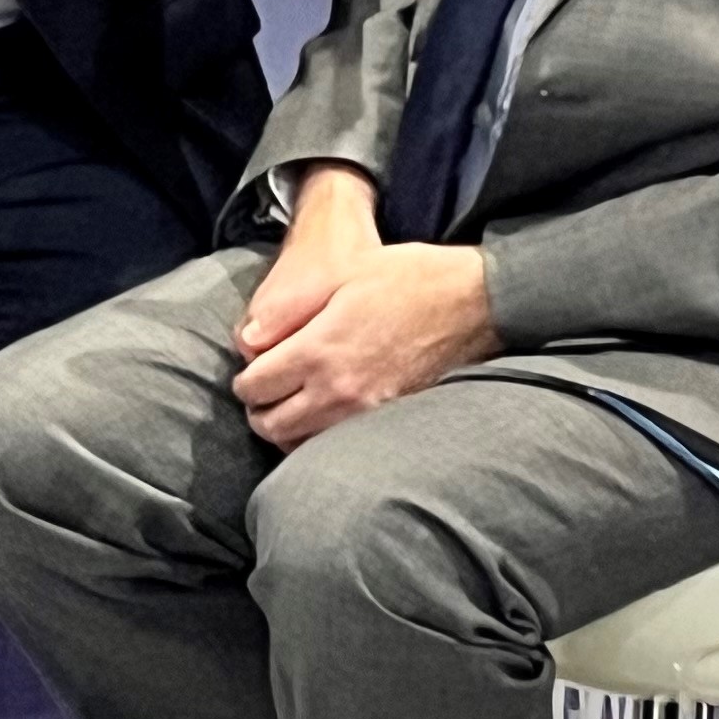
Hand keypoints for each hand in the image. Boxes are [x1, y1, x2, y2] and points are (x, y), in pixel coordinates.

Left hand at [231, 194, 496, 451]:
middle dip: (259, 409)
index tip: (251, 371)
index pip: (255, 386)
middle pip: (270, 424)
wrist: (473, 303)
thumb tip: (247, 341)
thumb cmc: (408, 279)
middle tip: (263, 392)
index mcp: (319, 351)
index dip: (245, 380)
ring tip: (289, 405)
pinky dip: (318, 439)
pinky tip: (322, 418)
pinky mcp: (388, 421)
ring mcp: (365, 413)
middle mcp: (337, 391)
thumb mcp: (341, 273)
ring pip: (300, 443)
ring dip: (285, 428)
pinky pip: (335, 445)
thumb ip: (287, 310)